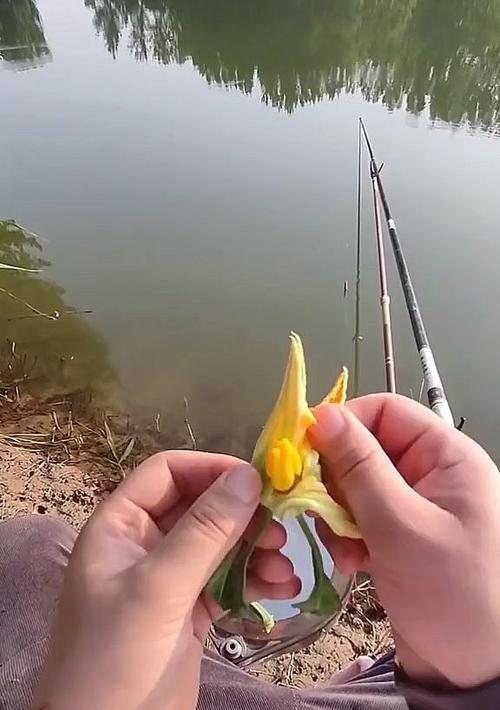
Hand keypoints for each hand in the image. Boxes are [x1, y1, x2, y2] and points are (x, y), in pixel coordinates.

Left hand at [33, 452, 298, 709]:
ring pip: (219, 545)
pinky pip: (227, 581)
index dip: (211, 469)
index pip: (167, 473)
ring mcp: (168, 579)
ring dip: (255, 550)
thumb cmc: (117, 656)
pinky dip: (254, 581)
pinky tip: (282, 590)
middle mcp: (144, 544)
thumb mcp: (159, 588)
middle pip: (200, 507)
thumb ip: (205, 530)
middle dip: (242, 516)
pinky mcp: (189, 611)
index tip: (258, 480)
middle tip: (282, 530)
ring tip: (284, 568)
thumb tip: (249, 475)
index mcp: (120, 525)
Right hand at [310, 394, 499, 688]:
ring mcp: (414, 506)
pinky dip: (346, 534)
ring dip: (337, 512)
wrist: (474, 670)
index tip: (305, 447)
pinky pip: (360, 516)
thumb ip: (359, 469)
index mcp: (446, 456)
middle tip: (319, 508)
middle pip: (364, 448)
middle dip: (335, 478)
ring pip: (355, 484)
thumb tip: (322, 416)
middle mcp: (430, 474)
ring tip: (341, 544)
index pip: (385, 411)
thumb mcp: (402, 526)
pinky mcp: (399, 535)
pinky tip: (350, 560)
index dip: (343, 422)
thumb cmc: (457, 595)